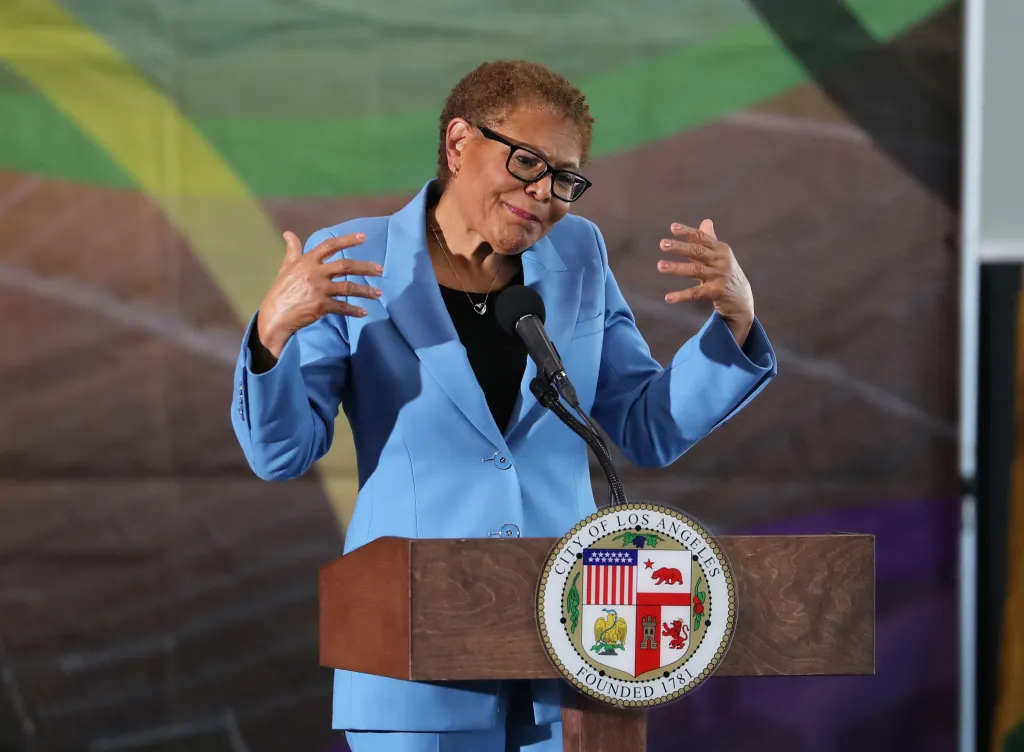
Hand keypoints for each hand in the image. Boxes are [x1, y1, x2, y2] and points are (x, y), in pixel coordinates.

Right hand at [257, 231, 381, 357]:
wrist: (275, 315)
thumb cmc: (281, 290)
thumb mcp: (286, 266)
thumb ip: (292, 250)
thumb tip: (287, 233)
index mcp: (307, 261)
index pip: (329, 246)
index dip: (347, 240)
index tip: (364, 237)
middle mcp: (315, 273)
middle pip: (345, 266)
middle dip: (365, 267)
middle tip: (380, 269)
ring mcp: (319, 290)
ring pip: (348, 288)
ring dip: (366, 291)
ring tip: (378, 293)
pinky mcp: (321, 306)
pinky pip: (343, 307)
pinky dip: (354, 310)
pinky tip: (364, 312)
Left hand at [657, 219, 754, 346]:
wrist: (741, 297)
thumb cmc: (725, 271)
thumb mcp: (720, 255)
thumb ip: (710, 239)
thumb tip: (706, 221)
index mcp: (720, 249)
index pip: (702, 238)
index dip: (687, 232)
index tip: (672, 227)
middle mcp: (720, 261)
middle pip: (698, 252)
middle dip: (680, 247)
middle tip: (662, 244)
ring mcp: (718, 276)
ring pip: (695, 271)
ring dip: (677, 268)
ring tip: (660, 265)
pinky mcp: (715, 293)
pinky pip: (696, 293)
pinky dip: (682, 296)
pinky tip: (668, 298)